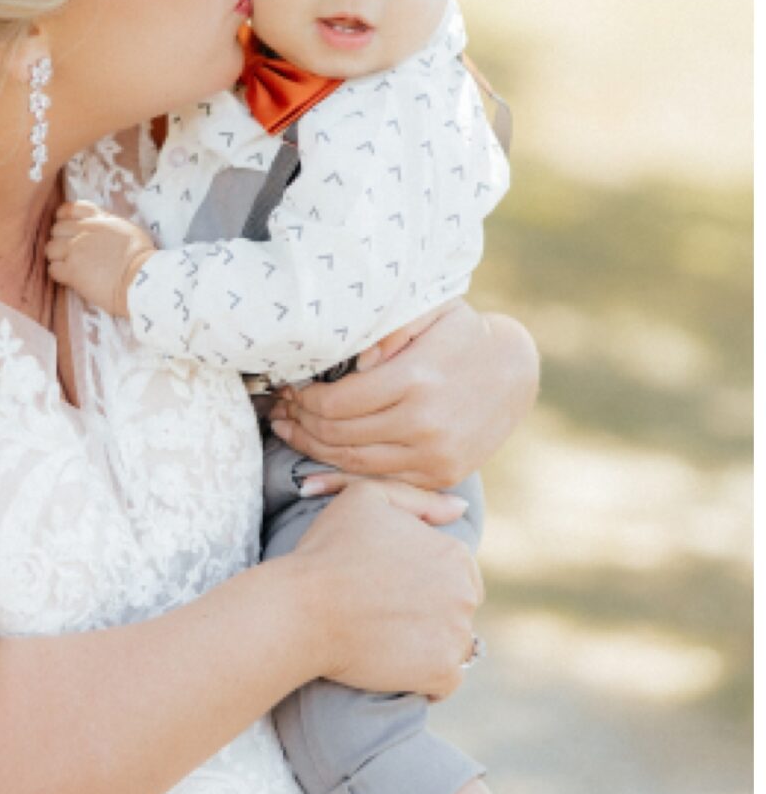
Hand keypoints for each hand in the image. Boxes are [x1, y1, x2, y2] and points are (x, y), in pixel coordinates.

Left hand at [46, 203, 155, 317]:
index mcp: (98, 219)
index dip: (64, 218)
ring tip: (70, 265)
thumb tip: (98, 226)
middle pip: (57, 229)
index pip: (69, 209)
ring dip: (58, 257)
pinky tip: (71, 278)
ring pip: (51, 249)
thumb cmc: (141, 257)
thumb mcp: (125, 228)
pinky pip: (52, 269)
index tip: (68, 227)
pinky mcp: (71, 271)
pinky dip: (59, 273)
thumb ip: (107, 224)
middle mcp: (84, 231)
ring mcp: (75, 250)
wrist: (142, 278)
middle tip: (72, 252)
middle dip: (61, 240)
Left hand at [270, 301, 537, 490]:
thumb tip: (353, 363)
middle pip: (338, 435)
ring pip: (353, 462)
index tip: (289, 389)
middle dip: (300, 423)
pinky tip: (313, 467)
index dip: (304, 400)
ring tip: (288, 432)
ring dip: (312, 450)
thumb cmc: (459, 334)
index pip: (336, 403)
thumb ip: (388, 330)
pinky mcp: (441, 475)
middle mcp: (424, 424)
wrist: (515, 369)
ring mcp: (434, 455)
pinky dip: (342, 476)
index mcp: (414, 381)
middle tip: (279, 412)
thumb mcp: (429, 313)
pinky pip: (379, 480)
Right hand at [290, 481, 482, 700]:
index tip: (388, 587)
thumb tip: (460, 509)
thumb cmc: (326, 551)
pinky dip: (425, 679)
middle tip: (384, 614)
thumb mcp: (365, 498)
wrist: (301, 610)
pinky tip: (394, 667)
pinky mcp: (441, 672)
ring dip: (428, 645)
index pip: (457, 572)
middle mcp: (464, 594)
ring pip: (454, 645)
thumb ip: (418, 499)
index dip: (422, 580)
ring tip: (385, 640)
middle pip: (459, 609)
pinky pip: (446, 682)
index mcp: (453, 553)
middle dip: (431, 612)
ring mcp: (456, 635)